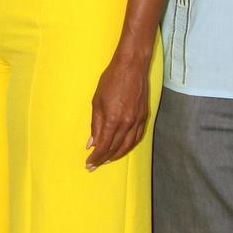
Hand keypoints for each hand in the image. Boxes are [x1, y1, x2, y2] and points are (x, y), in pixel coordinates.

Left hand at [87, 52, 150, 169]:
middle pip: (115, 148)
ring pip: (127, 146)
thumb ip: (95, 124)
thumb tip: (92, 143)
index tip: (89, 164)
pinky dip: (128, 146)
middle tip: (94, 165)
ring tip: (107, 160)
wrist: (132, 67)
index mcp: (113, 119)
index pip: (103, 146)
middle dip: (103, 159)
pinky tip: (122, 148)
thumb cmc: (111, 80)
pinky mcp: (144, 117)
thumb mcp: (97, 101)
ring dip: (116, 155)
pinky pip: (137, 138)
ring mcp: (137, 121)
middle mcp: (127, 123)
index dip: (96, 157)